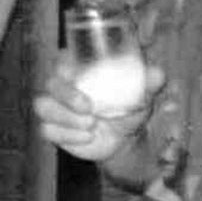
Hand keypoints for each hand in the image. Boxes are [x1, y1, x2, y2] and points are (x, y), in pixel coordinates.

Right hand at [34, 52, 165, 162]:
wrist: (122, 140)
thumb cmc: (127, 108)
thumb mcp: (141, 96)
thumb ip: (148, 84)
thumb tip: (157, 74)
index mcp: (79, 69)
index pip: (61, 60)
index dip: (64, 67)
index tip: (77, 75)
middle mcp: (61, 86)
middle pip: (50, 84)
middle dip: (66, 95)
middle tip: (89, 108)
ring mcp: (53, 108)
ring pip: (43, 107)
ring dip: (66, 118)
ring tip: (91, 126)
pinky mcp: (51, 129)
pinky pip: (47, 130)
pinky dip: (67, 135)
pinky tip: (86, 137)